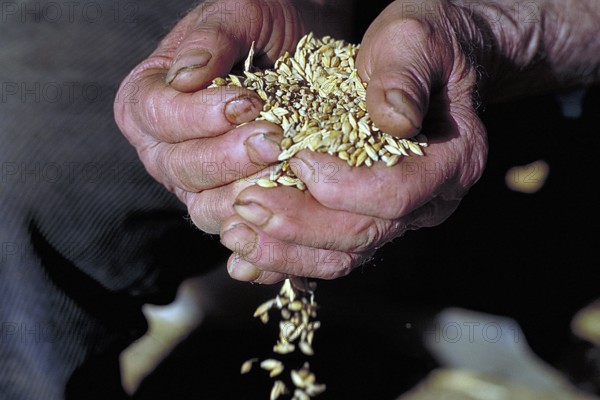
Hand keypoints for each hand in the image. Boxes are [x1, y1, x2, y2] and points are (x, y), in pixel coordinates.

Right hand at [114, 0, 315, 234]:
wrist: (301, 50)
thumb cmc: (263, 28)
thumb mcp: (239, 14)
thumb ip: (211, 37)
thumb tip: (185, 75)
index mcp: (146, 100)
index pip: (157, 116)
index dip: (198, 116)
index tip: (246, 102)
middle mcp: (161, 148)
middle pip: (180, 167)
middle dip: (228, 157)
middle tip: (274, 140)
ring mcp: (193, 183)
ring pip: (205, 206)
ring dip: (245, 193)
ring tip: (284, 169)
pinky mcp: (226, 205)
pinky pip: (236, 227)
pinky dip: (260, 225)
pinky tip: (288, 207)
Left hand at [220, 0, 488, 282]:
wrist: (430, 61)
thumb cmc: (424, 45)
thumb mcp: (414, 40)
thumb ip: (402, 75)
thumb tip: (393, 118)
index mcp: (452, 159)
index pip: (397, 194)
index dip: (344, 187)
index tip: (297, 159)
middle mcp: (430, 199)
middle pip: (364, 233)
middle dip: (301, 224)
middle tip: (247, 203)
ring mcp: (401, 214)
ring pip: (345, 253)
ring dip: (287, 250)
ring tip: (237, 232)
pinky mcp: (371, 216)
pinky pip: (332, 251)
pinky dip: (290, 256)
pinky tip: (248, 253)